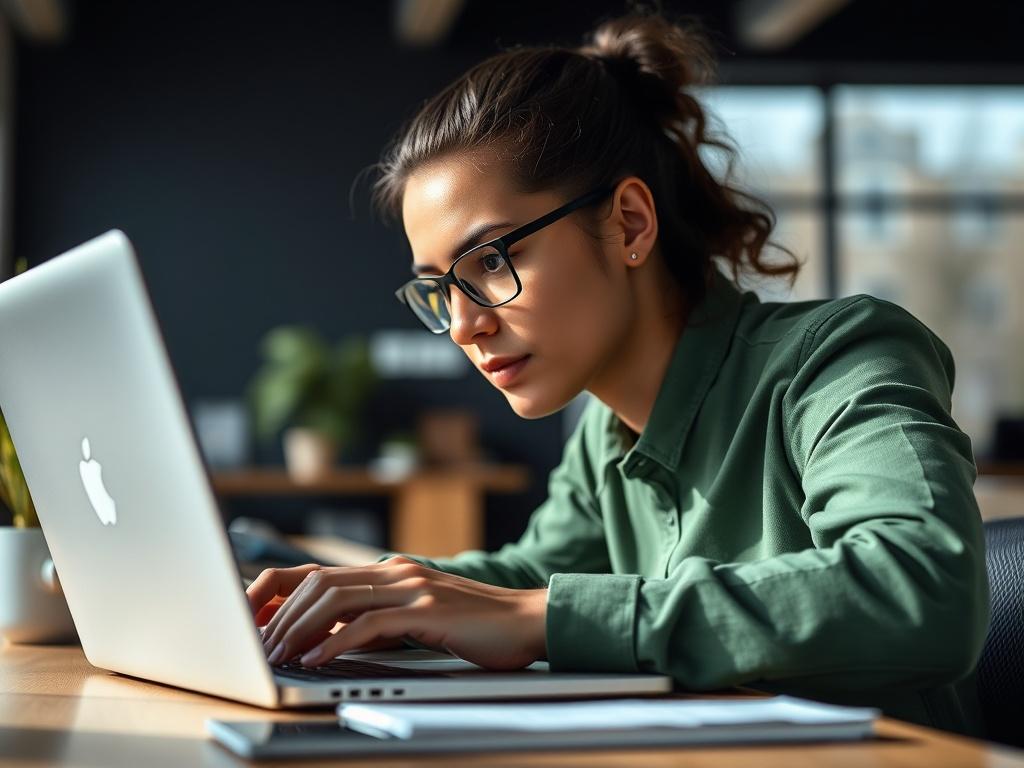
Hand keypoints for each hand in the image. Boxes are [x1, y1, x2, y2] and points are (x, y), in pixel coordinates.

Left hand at [246, 557, 547, 669]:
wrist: (527, 621)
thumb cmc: (474, 626)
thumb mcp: (416, 618)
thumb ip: (375, 620)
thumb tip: (327, 639)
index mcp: (389, 570)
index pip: (316, 572)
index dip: (275, 589)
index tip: (248, 615)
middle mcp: (395, 571)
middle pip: (317, 582)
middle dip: (278, 613)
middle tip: (256, 645)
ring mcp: (412, 587)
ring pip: (336, 599)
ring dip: (299, 628)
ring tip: (277, 653)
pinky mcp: (428, 610)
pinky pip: (368, 625)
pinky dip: (335, 643)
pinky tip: (316, 661)